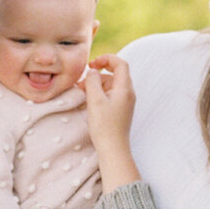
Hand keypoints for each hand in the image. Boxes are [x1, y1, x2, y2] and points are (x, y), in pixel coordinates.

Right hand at [84, 55, 139, 189]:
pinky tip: (88, 100)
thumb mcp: (95, 100)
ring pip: (110, 85)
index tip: (92, 64)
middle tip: (82, 81)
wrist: (113, 149)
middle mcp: (128, 94)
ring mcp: (125, 102)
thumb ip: (92, 81)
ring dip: (96, 84)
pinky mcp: (120, 110)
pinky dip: (99, 93)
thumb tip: (92, 71)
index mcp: (125, 88)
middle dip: (97, 74)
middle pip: (114, 74)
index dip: (106, 59)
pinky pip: (110, 95)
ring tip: (81, 91)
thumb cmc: (105, 126)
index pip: (120, 64)